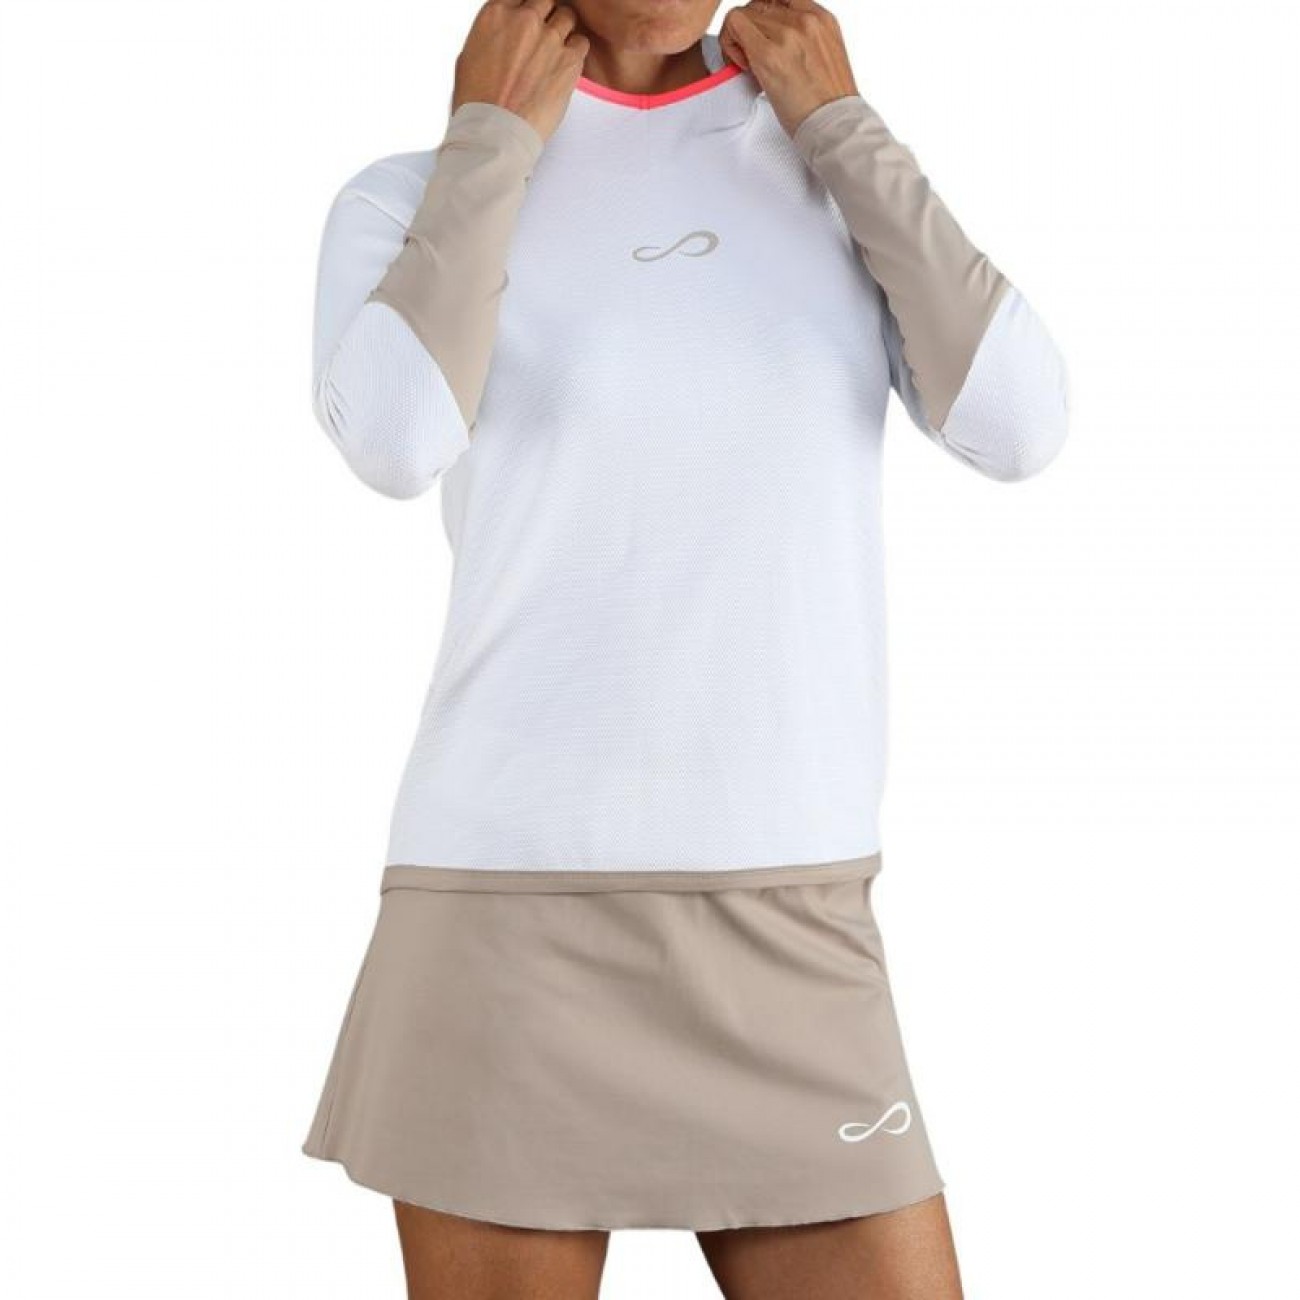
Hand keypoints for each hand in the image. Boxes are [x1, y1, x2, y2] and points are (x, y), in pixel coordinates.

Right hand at [453, 0, 590, 142]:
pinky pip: (581, 42)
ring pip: (567, 16)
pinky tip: (565, 66)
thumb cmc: (477, 104)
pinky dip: (576, 51)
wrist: (495, 134)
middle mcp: (524, 20)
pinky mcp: (569, 61)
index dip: (526, 7)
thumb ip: (491, 35)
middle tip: (542, 36)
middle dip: (545, 15)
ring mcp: (549, 39)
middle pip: (546, 0)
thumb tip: (500, 32)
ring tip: (554, 53)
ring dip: (563, 31)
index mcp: (495, 14)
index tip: (528, 19)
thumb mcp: (469, 56)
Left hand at [719, 0, 858, 137]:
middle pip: (759, 5)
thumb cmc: (828, 102)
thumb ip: (805, 38)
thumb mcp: (826, 55)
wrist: (834, 124)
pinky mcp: (768, 53)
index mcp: (821, 18)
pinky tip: (743, 66)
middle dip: (749, 30)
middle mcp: (805, 19)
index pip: (780, 0)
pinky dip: (730, 43)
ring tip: (747, 65)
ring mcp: (787, 34)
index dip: (765, 17)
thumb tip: (776, 36)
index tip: (763, 38)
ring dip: (738, 38)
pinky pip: (735, 25)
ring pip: (744, 14)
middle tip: (749, 57)